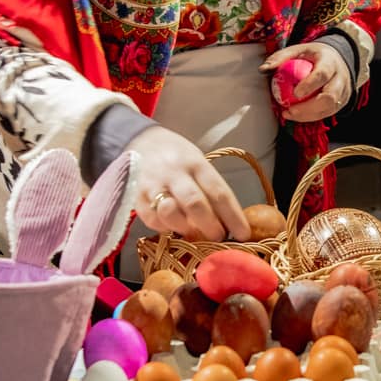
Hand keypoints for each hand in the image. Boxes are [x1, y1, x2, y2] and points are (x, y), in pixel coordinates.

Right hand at [129, 126, 250, 241]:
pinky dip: (165, 228)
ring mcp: (153, 184)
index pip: (218, 192)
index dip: (233, 216)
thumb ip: (211, 191)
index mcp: (196, 163)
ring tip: (194, 233)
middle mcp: (174, 172)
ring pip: (170, 213)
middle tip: (219, 238)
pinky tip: (173, 226)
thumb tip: (229, 224)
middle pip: (195, 203)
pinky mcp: (137, 197)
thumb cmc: (179, 159)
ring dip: (185, 228)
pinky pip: (152, 220)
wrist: (142, 142)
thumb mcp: (199, 165)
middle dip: (210, 226)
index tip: (243, 234)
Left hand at [263, 42, 352, 123]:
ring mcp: (343, 92)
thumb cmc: (313, 55)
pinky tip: (296, 115)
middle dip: (310, 107)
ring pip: (329, 109)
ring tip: (289, 114)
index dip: (310, 85)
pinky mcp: (341, 102)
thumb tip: (263, 69)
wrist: (337, 59)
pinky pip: (327, 113)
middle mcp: (340, 77)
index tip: (295, 93)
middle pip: (330, 97)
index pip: (323, 74)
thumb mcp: (298, 50)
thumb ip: (281, 58)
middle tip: (290, 110)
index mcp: (330, 62)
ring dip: (308, 115)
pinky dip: (311, 116)